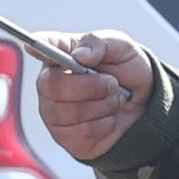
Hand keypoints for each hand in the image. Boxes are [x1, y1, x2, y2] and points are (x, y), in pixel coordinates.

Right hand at [36, 29, 159, 161]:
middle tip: (112, 83)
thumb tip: (80, 54)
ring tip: (113, 99)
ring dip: (103, 105)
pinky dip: (105, 124)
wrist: (145, 107)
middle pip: (52, 85)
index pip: (42, 46)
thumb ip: (101, 43)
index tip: (33, 46)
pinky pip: (83, 131)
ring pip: (70, 111)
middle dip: (90, 85)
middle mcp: (52, 82)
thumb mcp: (123, 49)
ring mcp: (54, 110)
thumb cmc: (128, 74)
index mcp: (63, 54)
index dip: (37, 47)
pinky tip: (108, 117)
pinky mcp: (65, 135)